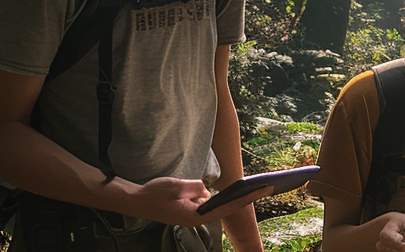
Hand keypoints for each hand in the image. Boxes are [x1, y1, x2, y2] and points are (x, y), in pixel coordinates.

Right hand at [129, 176, 272, 225]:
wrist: (136, 201)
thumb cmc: (154, 194)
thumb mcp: (176, 187)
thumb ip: (195, 188)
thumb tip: (206, 191)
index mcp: (195, 216)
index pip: (227, 207)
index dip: (247, 198)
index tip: (263, 190)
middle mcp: (197, 217)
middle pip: (228, 207)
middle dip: (248, 197)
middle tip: (268, 186)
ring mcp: (194, 213)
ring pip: (218, 204)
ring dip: (234, 197)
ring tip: (255, 186)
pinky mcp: (191, 208)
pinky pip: (209, 201)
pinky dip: (220, 196)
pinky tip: (228, 190)